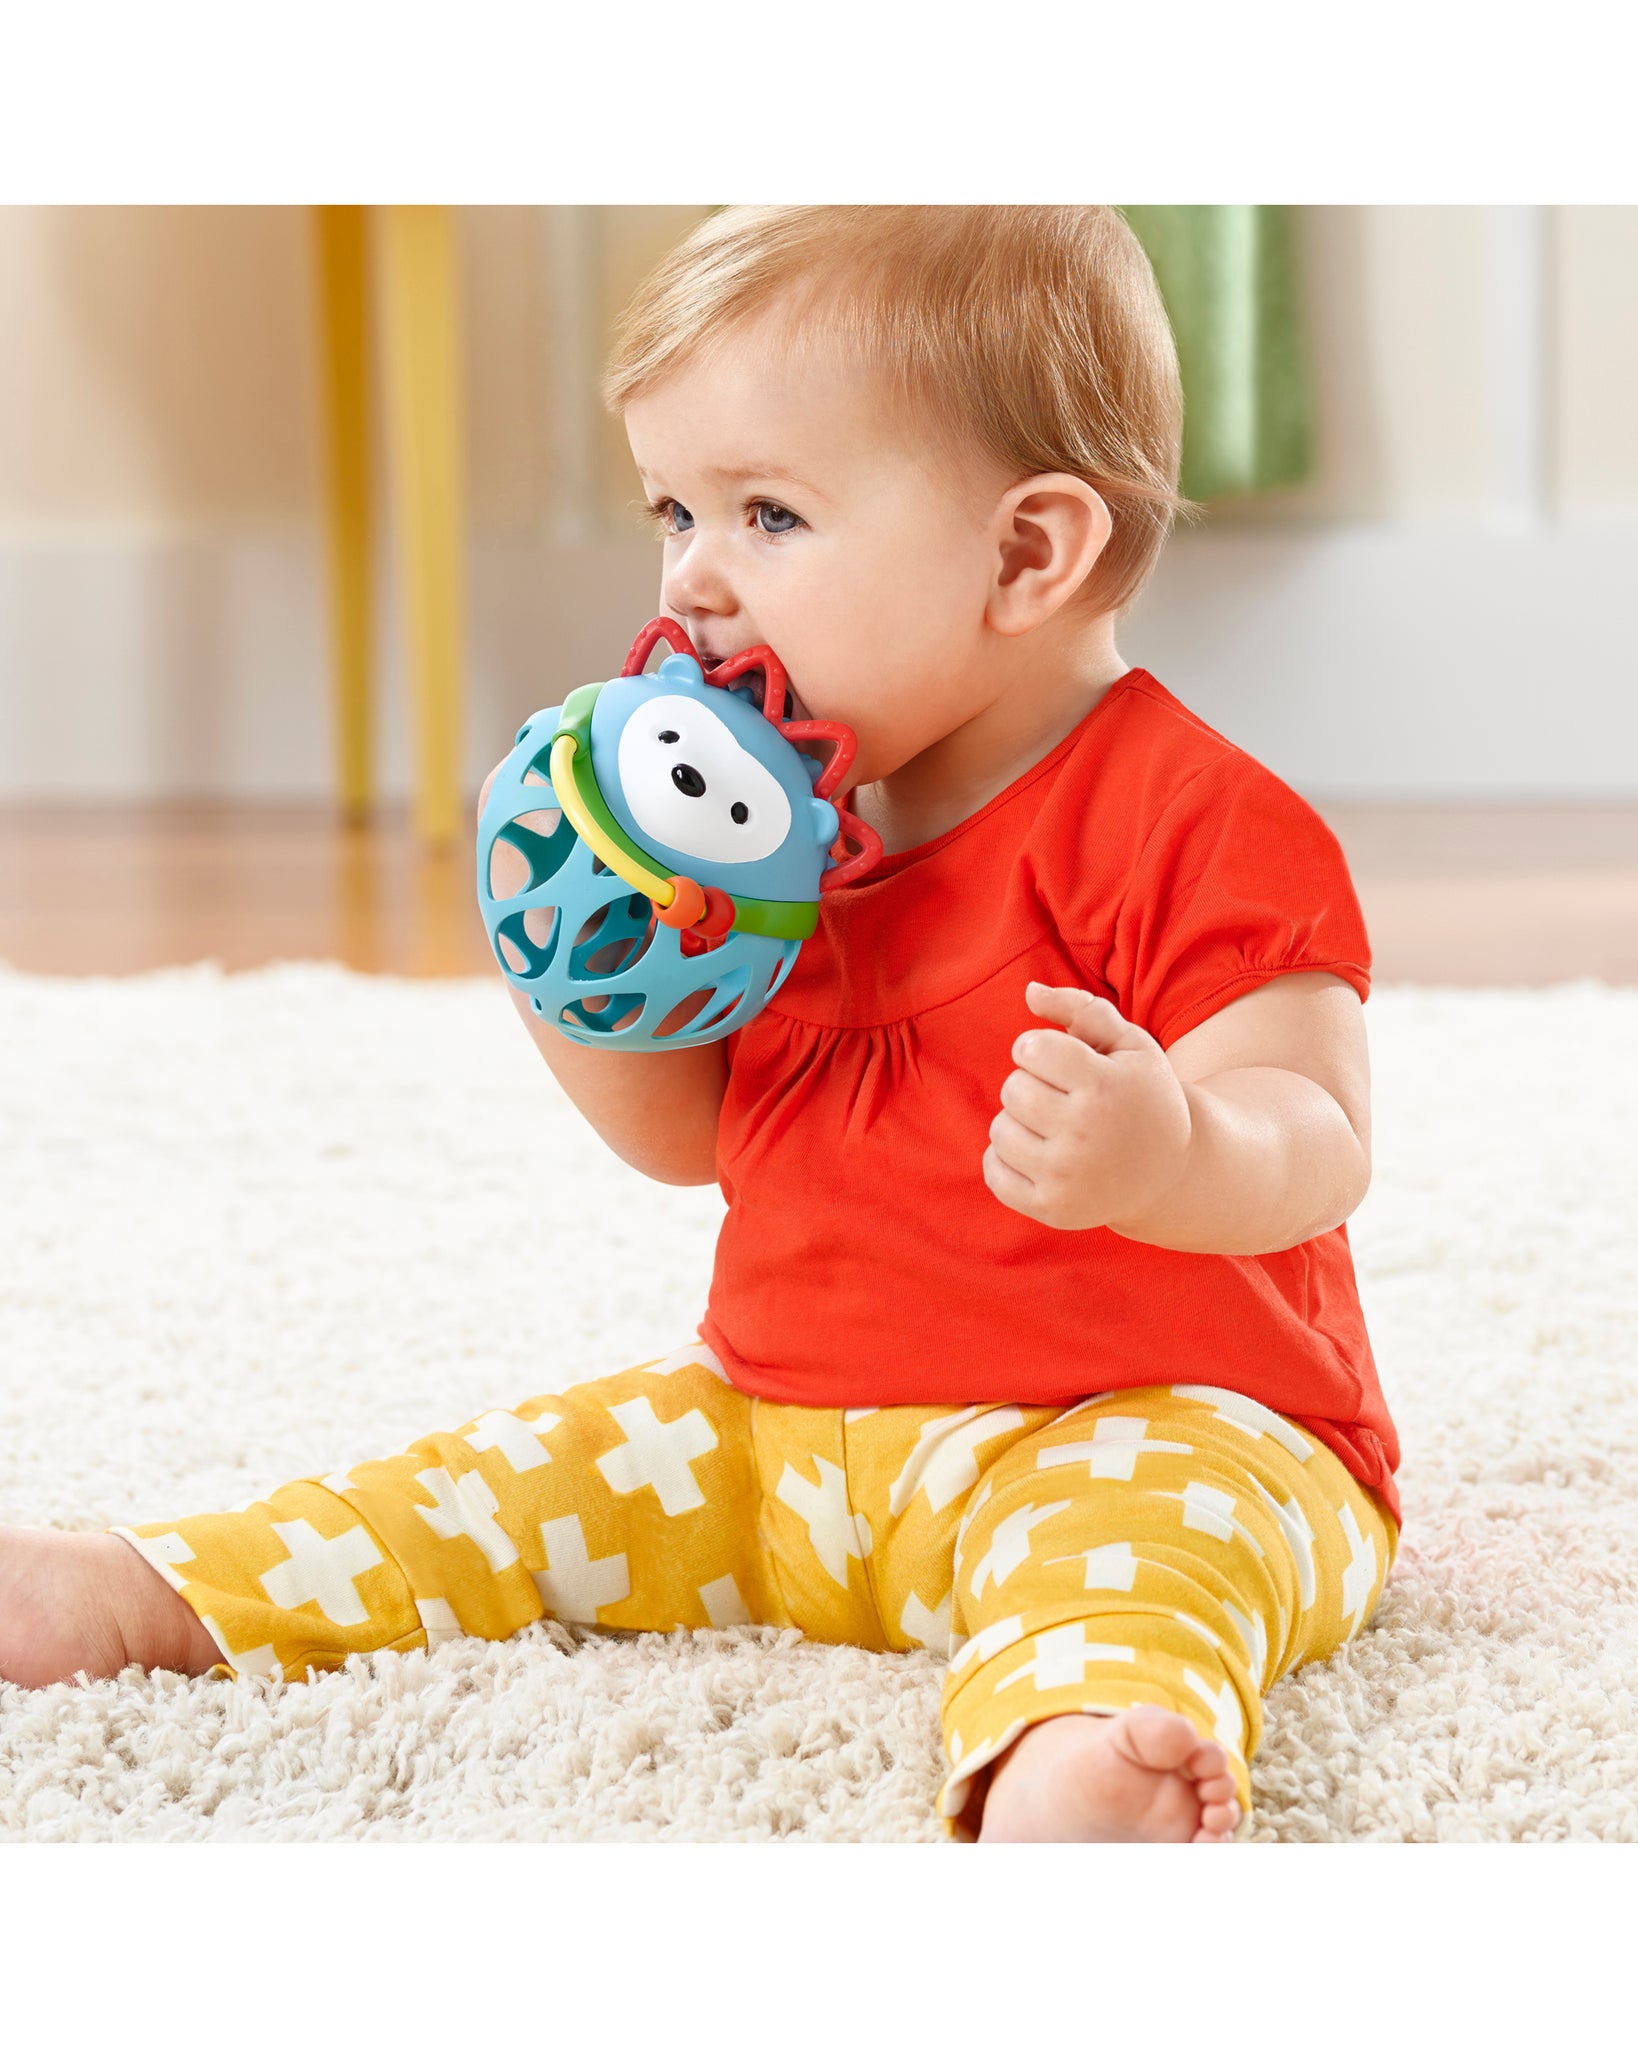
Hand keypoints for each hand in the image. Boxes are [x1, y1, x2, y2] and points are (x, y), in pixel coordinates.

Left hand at [982, 982, 1194, 1232]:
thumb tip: (1029, 991)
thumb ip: (1080, 1007)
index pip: (1031, 1048)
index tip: (1062, 1063)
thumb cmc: (1141, 1095)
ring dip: (1018, 1122)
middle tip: (1061, 1097)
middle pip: (1012, 1088)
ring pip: (999, 1130)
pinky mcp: (1053, 1208)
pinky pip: (994, 1173)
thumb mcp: (1129, 1044)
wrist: (1171, 1172)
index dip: (1039, 1049)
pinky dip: (1006, 1160)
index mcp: (1105, 1086)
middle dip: (1029, 1084)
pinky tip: (1039, 1154)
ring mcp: (1067, 1175)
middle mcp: (1085, 1133)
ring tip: (1052, 1127)